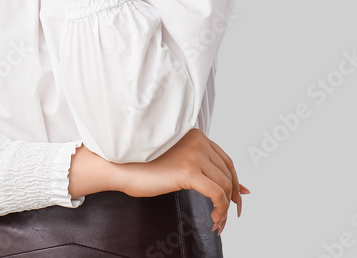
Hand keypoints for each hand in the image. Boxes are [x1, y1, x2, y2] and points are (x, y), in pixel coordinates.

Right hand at [115, 128, 249, 235]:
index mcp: (194, 135)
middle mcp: (197, 141)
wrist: (118, 167)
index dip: (234, 180)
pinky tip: (213, 219)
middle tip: (230, 215)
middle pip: (228, 172)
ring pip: (225, 185)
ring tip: (218, 221)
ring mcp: (194, 154)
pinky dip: (220, 210)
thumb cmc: (140, 166)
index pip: (225, 160)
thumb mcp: (176, 162)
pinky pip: (217, 195)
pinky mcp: (189, 171)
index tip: (237, 197)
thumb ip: (201, 167)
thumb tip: (236, 186)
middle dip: (233, 197)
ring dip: (225, 207)